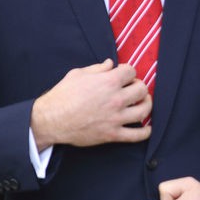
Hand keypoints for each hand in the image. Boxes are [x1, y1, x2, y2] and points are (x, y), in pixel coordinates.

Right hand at [30, 60, 151, 150]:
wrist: (52, 119)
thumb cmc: (63, 95)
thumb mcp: (78, 74)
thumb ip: (97, 69)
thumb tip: (111, 64)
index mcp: (108, 81)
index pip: (131, 71)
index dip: (129, 72)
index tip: (125, 76)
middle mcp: (116, 99)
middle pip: (142, 90)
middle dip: (139, 86)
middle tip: (134, 88)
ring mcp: (116, 118)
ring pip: (144, 110)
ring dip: (147, 105)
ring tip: (143, 103)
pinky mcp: (113, 134)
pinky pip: (136, 135)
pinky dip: (145, 132)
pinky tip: (147, 128)